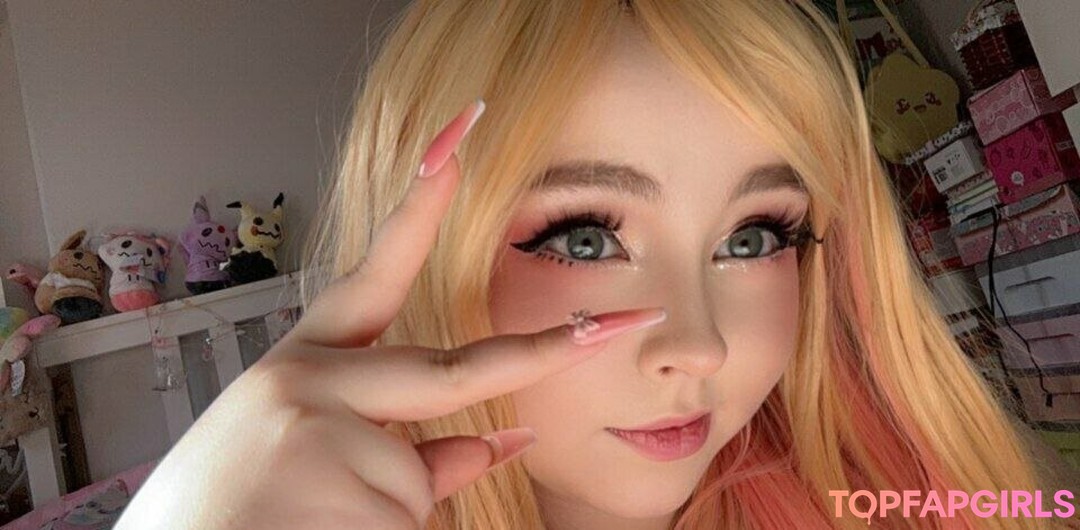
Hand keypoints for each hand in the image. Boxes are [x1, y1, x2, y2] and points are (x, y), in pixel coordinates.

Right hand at [115, 100, 666, 528]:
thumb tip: (506, 438)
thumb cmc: (228, 518)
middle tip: (625, 323)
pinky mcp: (345, 481)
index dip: (419, 206)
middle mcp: (307, 382)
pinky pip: (409, 519)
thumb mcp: (308, 458)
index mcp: (299, 367)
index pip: (373, 274)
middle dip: (544, 351)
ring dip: (388, 516)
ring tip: (311, 527)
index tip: (459, 142)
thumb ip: (409, 447)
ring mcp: (324, 429)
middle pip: (452, 371)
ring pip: (420, 480)